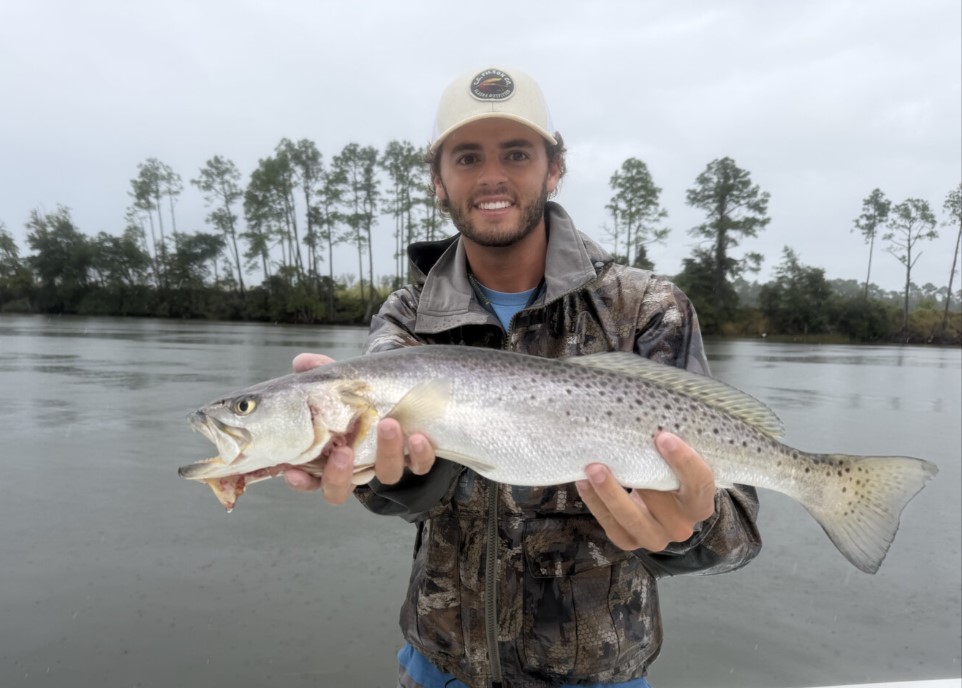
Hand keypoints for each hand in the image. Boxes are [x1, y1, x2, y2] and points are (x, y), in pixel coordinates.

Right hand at [283, 352, 436, 504]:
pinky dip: (420, 455)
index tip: (293, 472)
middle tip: (343, 452)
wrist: (406, 392)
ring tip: (388, 424)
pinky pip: (420, 466)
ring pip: (386, 474)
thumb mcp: (341, 383)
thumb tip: (302, 363)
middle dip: (339, 476)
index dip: (301, 481)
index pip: (311, 479)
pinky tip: (418, 437)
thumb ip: (322, 374)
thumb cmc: (364, 395)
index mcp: (332, 454)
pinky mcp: (416, 459)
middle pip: (341, 489)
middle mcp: (358, 467)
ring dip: (386, 452)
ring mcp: (387, 464)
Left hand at [575, 431, 715, 551]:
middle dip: (640, 477)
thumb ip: (669, 447)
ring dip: (610, 493)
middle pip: (663, 504)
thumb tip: (645, 409)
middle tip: (616, 450)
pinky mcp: (630, 542)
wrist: (661, 507)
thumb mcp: (675, 462)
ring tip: (592, 468)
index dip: (684, 461)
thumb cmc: (668, 473)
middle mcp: (682, 526)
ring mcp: (656, 538)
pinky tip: (583, 482)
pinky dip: (595, 503)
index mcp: (700, 503)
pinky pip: (611, 526)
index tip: (663, 437)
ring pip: (633, 520)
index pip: (700, 483)